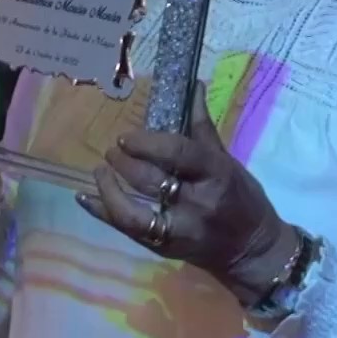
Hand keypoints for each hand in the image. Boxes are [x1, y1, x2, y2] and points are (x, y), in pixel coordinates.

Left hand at [78, 88, 296, 305]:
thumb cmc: (243, 199)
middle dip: (125, 163)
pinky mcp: (164, 249)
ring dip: (109, 189)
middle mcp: (197, 203)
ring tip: (100, 171)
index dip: (148, 143)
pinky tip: (85, 197)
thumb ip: (203, 128)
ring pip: (133, 213)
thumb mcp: (228, 162)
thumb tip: (193, 86)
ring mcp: (179, 230)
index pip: (179, 154)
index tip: (127, 137)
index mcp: (216, 175)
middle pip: (151, 182)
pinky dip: (102, 213)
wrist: (251, 251)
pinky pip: (127, 231)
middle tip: (112, 150)